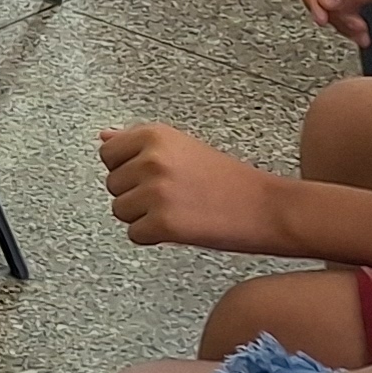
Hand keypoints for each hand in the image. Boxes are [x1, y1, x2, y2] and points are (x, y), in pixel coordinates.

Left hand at [97, 122, 290, 254]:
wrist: (267, 207)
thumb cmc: (229, 180)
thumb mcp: (181, 148)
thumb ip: (137, 143)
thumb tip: (104, 135)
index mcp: (154, 135)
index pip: (108, 153)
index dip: (128, 169)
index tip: (152, 175)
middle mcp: (151, 159)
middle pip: (112, 185)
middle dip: (137, 194)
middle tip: (175, 195)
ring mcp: (156, 191)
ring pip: (121, 211)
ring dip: (144, 217)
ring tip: (179, 209)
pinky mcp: (163, 223)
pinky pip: (135, 235)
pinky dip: (154, 237)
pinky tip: (181, 227)